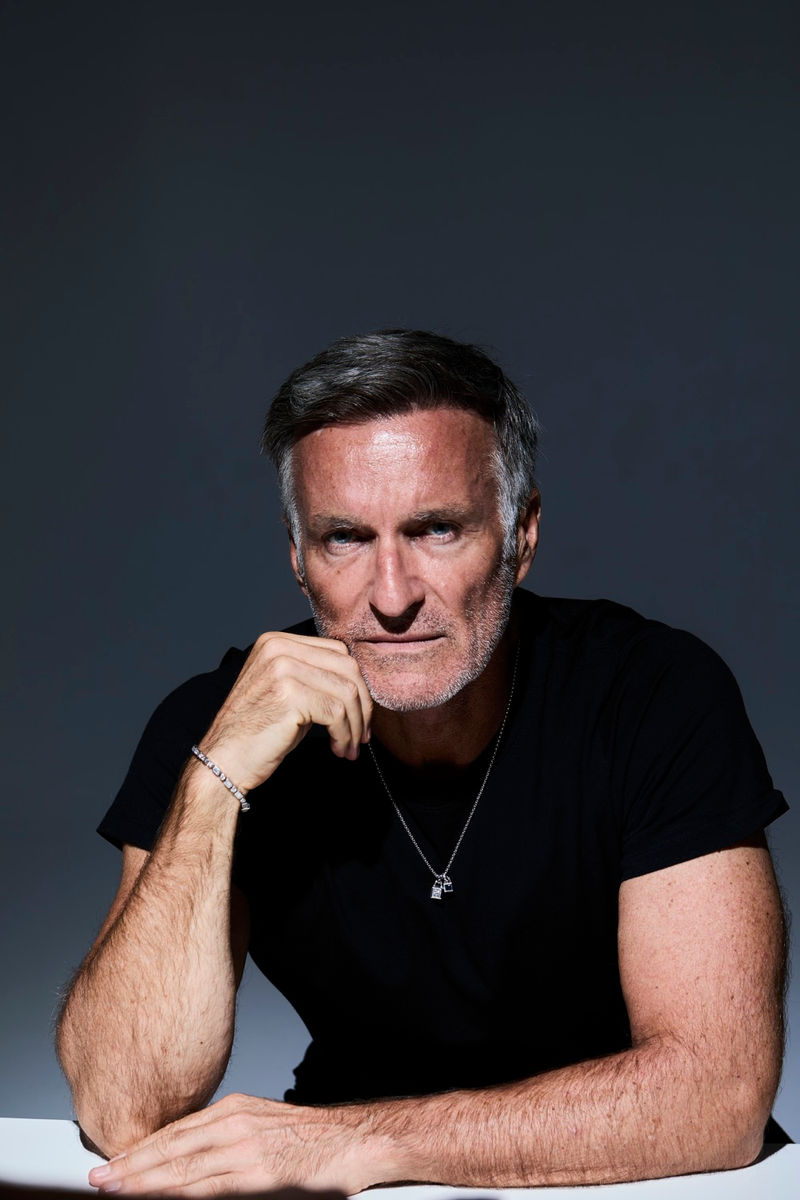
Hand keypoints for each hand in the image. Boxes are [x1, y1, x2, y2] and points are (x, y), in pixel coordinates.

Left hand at [87, 1092, 383, 1195]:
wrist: (353, 1140)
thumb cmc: (312, 1138)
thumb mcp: (262, 1124)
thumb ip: (226, 1138)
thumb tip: (189, 1160)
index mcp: (234, 1109)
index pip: (175, 1131)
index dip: (141, 1149)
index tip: (113, 1162)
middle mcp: (234, 1123)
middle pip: (171, 1147)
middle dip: (131, 1166)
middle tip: (98, 1179)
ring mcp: (245, 1149)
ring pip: (183, 1168)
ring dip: (144, 1182)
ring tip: (115, 1190)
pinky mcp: (259, 1175)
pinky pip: (210, 1187)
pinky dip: (179, 1193)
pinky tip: (159, 1197)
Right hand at [199, 633, 372, 791]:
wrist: (224, 760)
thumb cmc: (256, 732)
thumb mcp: (285, 691)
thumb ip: (314, 676)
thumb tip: (358, 685)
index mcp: (276, 642)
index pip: (337, 653)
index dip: (356, 685)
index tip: (359, 714)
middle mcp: (279, 648)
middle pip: (347, 668)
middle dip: (362, 704)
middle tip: (362, 734)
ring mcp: (283, 669)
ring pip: (346, 692)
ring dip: (355, 725)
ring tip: (350, 747)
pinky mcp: (289, 694)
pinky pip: (336, 712)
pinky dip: (344, 734)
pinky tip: (338, 749)